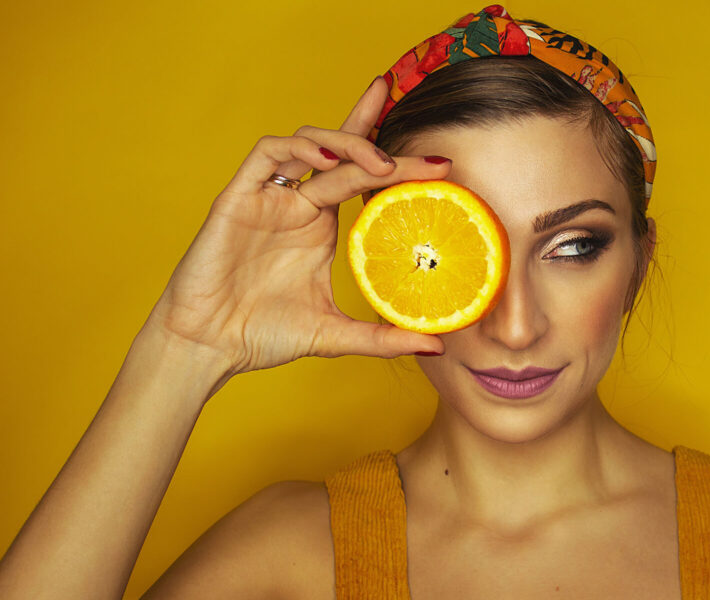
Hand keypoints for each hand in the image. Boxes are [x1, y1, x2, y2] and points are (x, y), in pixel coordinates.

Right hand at [144, 77, 447, 376]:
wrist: (208, 348)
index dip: (395, 160)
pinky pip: (266, 155)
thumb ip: (384, 337)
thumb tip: (437, 344)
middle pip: (341, 151)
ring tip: (379, 164)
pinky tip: (326, 163)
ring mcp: (268, 198)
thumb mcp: (335, 333)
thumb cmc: (264, 335)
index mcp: (320, 225)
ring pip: (307, 143)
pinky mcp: (237, 198)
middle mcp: (297, 204)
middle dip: (380, 136)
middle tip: (428, 153)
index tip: (441, 165)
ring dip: (345, 144)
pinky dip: (298, 150)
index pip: (361, 176)